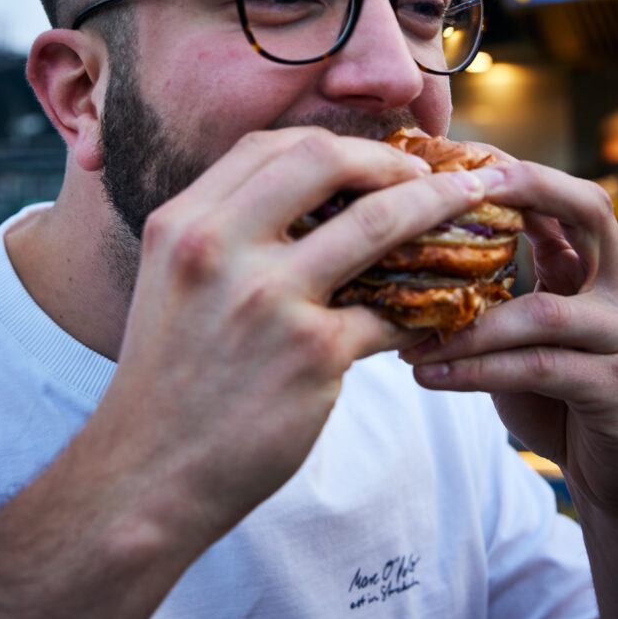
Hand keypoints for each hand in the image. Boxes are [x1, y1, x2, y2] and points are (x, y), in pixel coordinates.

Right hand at [96, 127, 494, 549]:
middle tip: (426, 175)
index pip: (266, 145)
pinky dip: (424, 303)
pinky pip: (390, 311)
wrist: (147, 474)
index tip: (368, 159)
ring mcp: (268, 299)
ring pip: (376, 221)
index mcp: (182, 224)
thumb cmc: (167, 380)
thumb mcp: (172, 283)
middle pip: (323, 159)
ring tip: (470, 204)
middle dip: (388, 158)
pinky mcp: (313, 353)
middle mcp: (218, 248)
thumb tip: (309, 206)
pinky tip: (441, 305)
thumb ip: (225, 235)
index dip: (329, 144)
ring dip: (436, 205)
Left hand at [400, 157, 617, 518]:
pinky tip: (427, 373)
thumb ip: (498, 283)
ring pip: (540, 311)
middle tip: (450, 195)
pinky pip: (535, 367)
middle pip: (588, 211)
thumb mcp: (526, 324)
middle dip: (523, 191)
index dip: (512, 171)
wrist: (614, 467)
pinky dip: (475, 369)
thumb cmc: (556, 389)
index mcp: (598, 263)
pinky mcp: (615, 386)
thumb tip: (414, 244)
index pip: (565, 193)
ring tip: (407, 334)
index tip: (450, 161)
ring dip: (466, 323)